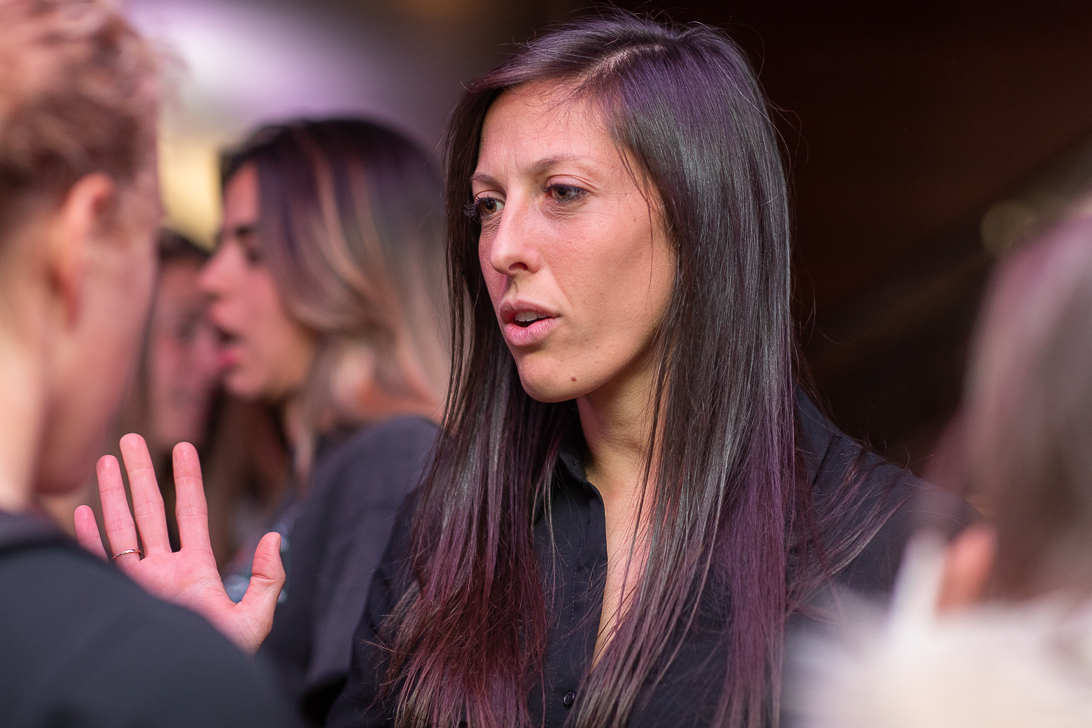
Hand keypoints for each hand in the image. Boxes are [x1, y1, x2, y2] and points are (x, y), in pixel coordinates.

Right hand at [74, 434, 283, 654]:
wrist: (189, 688)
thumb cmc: (222, 659)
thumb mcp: (254, 619)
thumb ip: (267, 579)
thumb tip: (275, 538)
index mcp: (196, 569)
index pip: (190, 513)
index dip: (187, 479)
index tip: (184, 447)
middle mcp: (163, 570)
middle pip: (149, 510)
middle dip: (140, 474)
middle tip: (130, 438)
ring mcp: (138, 582)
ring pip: (122, 527)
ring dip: (113, 493)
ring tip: (107, 458)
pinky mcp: (118, 597)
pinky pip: (99, 562)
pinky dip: (89, 538)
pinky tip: (83, 511)